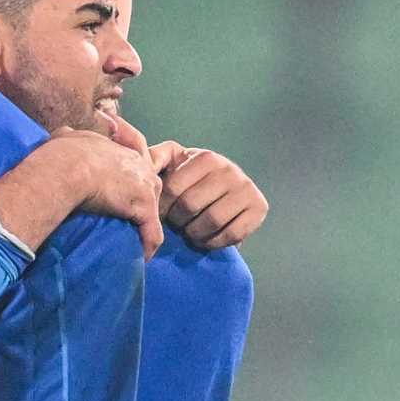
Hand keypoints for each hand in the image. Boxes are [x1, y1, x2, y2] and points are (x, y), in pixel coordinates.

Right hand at [53, 127, 164, 260]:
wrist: (68, 167)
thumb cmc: (64, 153)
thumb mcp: (67, 137)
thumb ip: (72, 137)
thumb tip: (65, 136)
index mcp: (122, 149)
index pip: (135, 168)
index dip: (128, 184)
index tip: (118, 198)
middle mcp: (140, 165)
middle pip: (149, 188)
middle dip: (139, 205)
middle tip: (124, 221)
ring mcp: (146, 186)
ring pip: (153, 211)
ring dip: (144, 226)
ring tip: (131, 240)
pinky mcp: (145, 207)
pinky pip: (153, 233)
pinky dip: (147, 246)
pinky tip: (140, 257)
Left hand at [148, 142, 267, 250]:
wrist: (226, 188)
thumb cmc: (191, 177)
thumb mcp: (173, 163)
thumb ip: (154, 159)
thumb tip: (140, 161)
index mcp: (206, 157)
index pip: (174, 188)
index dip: (162, 206)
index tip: (158, 213)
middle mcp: (230, 169)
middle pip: (191, 205)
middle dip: (177, 220)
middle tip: (174, 224)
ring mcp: (246, 189)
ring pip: (212, 221)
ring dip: (194, 233)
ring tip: (188, 232)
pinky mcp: (259, 209)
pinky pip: (232, 234)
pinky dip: (213, 242)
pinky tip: (205, 239)